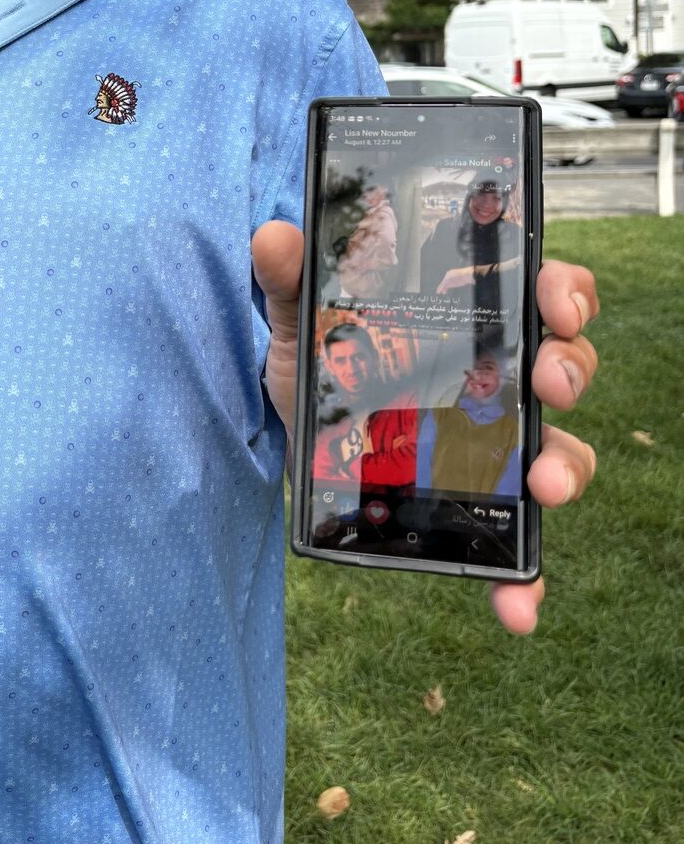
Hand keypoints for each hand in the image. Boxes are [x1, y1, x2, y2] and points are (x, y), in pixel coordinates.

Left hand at [250, 224, 597, 633]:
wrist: (293, 427)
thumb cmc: (320, 357)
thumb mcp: (301, 316)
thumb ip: (290, 276)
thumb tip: (272, 237)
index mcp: (471, 317)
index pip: (542, 290)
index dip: (563, 289)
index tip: (551, 300)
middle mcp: (496, 377)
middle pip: (565, 364)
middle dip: (571, 370)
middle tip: (548, 383)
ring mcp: (492, 442)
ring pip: (560, 449)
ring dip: (565, 468)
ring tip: (542, 486)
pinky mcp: (472, 500)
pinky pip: (517, 543)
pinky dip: (525, 577)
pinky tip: (516, 607)